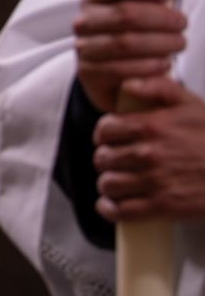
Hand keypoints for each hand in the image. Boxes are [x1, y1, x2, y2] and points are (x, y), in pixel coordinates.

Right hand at [73, 0, 193, 111]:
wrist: (111, 75)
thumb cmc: (133, 34)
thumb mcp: (150, 6)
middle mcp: (85, 20)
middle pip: (125, 14)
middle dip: (161, 19)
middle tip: (182, 24)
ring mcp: (85, 47)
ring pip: (125, 43)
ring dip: (160, 45)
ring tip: (179, 44)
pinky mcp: (89, 73)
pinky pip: (121, 69)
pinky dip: (148, 67)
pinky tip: (164, 64)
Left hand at [93, 75, 204, 221]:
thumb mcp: (192, 105)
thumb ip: (159, 88)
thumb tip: (128, 84)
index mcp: (151, 127)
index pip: (105, 129)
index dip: (105, 134)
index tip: (110, 138)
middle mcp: (148, 154)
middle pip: (103, 158)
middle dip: (107, 159)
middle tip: (116, 161)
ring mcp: (154, 182)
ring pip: (108, 184)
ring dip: (109, 183)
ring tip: (118, 181)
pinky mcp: (162, 207)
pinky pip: (120, 211)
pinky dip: (110, 209)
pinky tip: (111, 204)